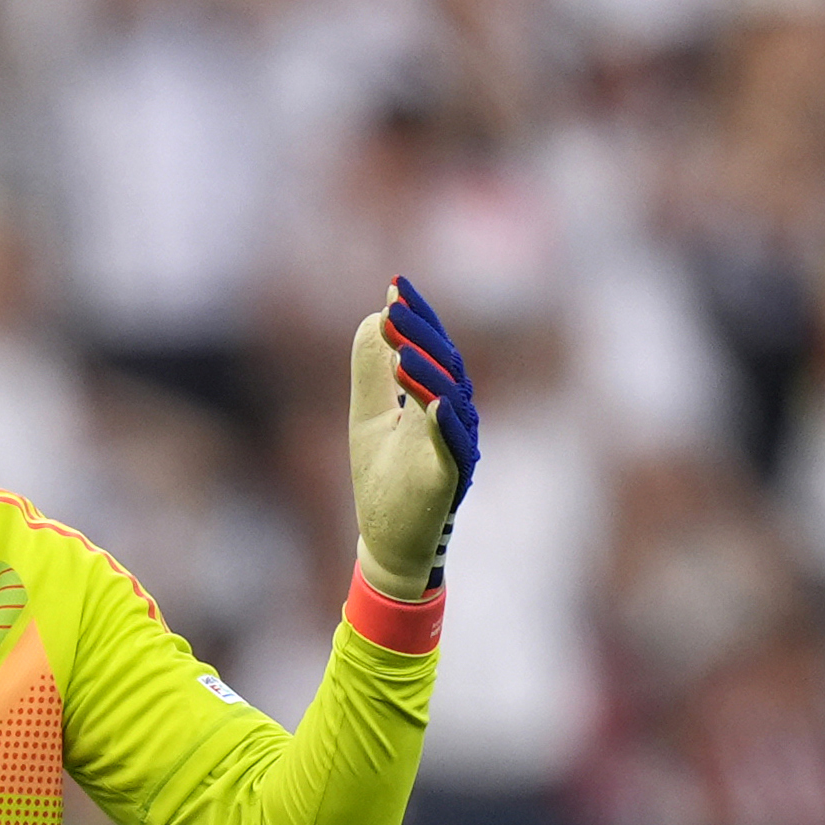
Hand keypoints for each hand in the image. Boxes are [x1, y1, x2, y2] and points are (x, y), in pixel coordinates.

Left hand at [349, 276, 477, 600]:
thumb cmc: (384, 479)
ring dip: (429, 374)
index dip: (418, 317)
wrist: (388, 540)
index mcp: (434, 399)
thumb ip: (372, 371)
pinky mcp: (451, 480)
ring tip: (402, 349)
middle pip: (446, 366)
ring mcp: (455, 448)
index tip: (396, 284)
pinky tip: (433, 402)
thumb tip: (372, 319)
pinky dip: (446, 424)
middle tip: (394, 307)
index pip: (431, 348)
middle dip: (421, 335)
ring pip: (452, 402)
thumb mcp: (368, 415)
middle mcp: (452, 418)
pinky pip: (456, 448)